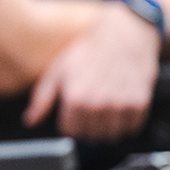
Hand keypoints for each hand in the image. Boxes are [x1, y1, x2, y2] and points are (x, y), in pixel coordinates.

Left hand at [24, 1, 158, 140]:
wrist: (125, 32)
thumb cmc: (90, 48)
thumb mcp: (58, 69)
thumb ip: (42, 99)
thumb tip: (30, 120)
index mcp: (75, 98)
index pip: (70, 133)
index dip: (70, 126)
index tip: (73, 117)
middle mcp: (98, 105)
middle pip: (91, 137)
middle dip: (87, 128)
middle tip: (88, 112)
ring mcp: (121, 106)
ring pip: (111, 137)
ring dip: (106, 128)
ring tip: (104, 109)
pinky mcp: (139, 104)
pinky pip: (131, 129)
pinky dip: (125, 123)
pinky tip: (119, 107)